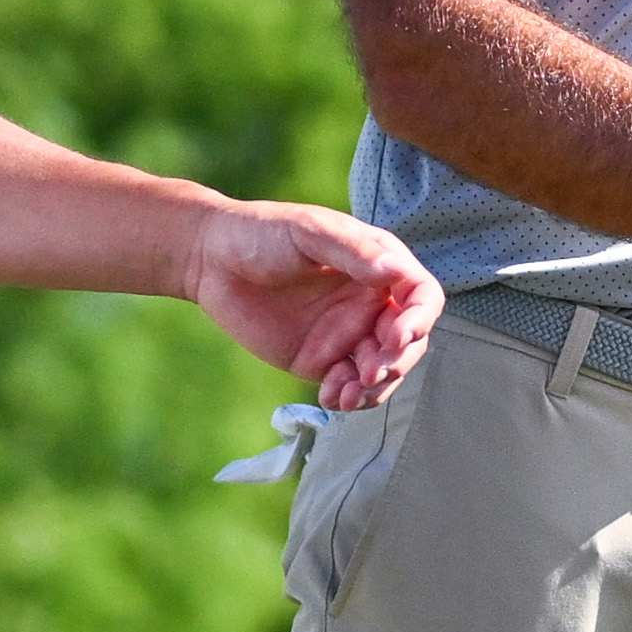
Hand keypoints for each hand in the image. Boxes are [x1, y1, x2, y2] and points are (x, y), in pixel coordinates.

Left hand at [184, 198, 439, 405]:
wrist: (210, 260)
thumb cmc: (261, 232)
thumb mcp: (309, 232)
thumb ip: (354, 252)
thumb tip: (397, 272)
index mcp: (377, 266)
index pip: (421, 296)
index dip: (420, 319)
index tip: (398, 336)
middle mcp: (370, 303)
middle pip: (409, 342)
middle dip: (397, 362)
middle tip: (370, 372)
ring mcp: (347, 334)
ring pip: (382, 371)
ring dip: (375, 389)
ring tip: (347, 395)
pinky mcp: (321, 360)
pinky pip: (348, 386)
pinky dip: (348, 398)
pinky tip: (331, 398)